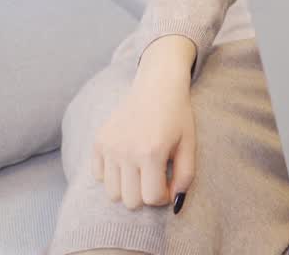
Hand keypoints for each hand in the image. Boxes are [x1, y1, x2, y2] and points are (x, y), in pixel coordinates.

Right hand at [92, 45, 195, 210]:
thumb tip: (173, 203)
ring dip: (128, 188)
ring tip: (140, 170)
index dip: (163, 196)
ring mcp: (109, 147)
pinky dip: (112, 175)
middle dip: (145, 195)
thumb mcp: (189, 144)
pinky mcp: (98, 142)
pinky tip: (126, 160)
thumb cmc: (177, 116)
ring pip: (112, 193)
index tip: (168, 183)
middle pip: (130, 200)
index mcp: (152, 152)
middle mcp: (126, 151)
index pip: (151, 198)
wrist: (157, 86)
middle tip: (155, 177)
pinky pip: (98, 176)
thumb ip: (185, 176)